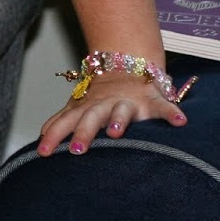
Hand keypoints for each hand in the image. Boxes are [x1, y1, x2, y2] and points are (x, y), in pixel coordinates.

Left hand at [38, 73, 187, 155]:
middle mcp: (104, 105)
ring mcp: (128, 103)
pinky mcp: (152, 102)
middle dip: (83, 132)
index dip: (54, 135)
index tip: (43, 152)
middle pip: (91, 118)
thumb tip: (41, 137)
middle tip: (76, 149)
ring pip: (123, 111)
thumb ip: (61, 122)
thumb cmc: (99, 97)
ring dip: (119, 121)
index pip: (65, 121)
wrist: (125, 68)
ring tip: (116, 133)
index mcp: (85, 108)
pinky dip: (171, 113)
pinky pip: (164, 108)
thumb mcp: (78, 107)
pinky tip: (179, 122)